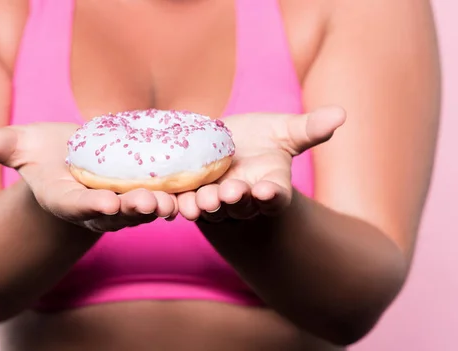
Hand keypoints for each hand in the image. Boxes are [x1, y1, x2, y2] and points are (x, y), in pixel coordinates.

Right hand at [0, 121, 177, 231]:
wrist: (76, 166)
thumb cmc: (45, 157)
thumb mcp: (18, 146)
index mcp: (66, 199)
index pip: (76, 207)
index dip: (88, 207)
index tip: (102, 206)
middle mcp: (97, 208)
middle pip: (117, 213)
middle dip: (133, 211)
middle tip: (150, 204)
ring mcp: (124, 204)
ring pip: (145, 209)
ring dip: (163, 206)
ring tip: (178, 200)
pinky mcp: (146, 192)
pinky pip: (165, 193)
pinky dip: (180, 191)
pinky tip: (199, 182)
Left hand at [177, 107, 345, 221]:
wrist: (221, 143)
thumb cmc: (260, 139)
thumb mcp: (284, 130)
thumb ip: (309, 129)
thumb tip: (340, 113)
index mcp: (270, 186)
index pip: (276, 196)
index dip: (273, 196)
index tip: (269, 191)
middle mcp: (244, 199)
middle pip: (242, 205)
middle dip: (237, 200)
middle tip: (231, 193)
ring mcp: (217, 201)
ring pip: (213, 209)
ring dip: (208, 207)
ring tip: (204, 200)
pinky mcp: (192, 197)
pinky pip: (187, 205)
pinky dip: (183, 205)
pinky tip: (178, 202)